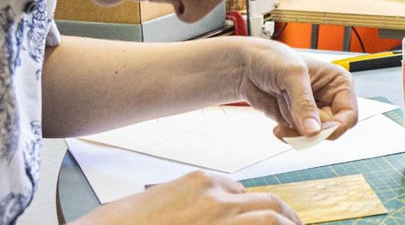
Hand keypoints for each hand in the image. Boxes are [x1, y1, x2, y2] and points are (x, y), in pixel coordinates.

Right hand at [80, 171, 300, 223]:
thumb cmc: (122, 224)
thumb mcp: (158, 204)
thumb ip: (184, 206)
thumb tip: (192, 218)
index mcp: (197, 183)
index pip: (239, 191)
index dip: (254, 208)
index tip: (261, 218)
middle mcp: (214, 194)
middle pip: (263, 202)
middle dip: (282, 216)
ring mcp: (220, 214)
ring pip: (269, 217)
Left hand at [235, 38, 357, 139]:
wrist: (246, 66)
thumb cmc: (272, 58)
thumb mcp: (292, 75)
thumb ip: (304, 104)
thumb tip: (314, 131)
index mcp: (338, 83)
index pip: (349, 114)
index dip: (336, 126)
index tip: (316, 131)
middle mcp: (329, 98)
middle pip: (333, 129)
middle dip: (312, 132)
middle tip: (294, 127)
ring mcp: (313, 111)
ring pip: (315, 137)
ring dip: (297, 135)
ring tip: (281, 125)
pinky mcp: (298, 121)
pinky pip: (301, 139)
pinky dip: (289, 137)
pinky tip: (278, 128)